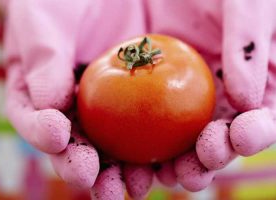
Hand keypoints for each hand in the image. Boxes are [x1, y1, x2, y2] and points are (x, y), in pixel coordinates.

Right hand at [4, 1, 156, 199]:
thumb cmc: (64, 1)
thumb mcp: (46, 20)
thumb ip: (44, 57)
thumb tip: (49, 102)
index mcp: (47, 96)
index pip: (39, 122)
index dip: (44, 135)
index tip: (57, 137)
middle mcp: (81, 111)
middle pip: (82, 149)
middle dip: (92, 172)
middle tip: (102, 184)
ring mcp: (117, 112)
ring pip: (122, 150)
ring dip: (131, 172)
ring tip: (139, 183)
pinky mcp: (152, 104)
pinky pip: (161, 129)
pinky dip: (167, 147)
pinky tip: (176, 156)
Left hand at [146, 0, 275, 190]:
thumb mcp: (243, 5)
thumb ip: (247, 45)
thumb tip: (247, 101)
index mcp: (243, 81)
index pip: (254, 119)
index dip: (251, 135)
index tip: (240, 138)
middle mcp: (211, 98)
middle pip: (213, 141)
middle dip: (204, 162)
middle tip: (193, 173)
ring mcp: (177, 101)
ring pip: (176, 145)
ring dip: (169, 167)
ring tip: (161, 177)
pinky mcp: (143, 100)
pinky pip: (139, 130)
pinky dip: (135, 150)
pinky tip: (127, 162)